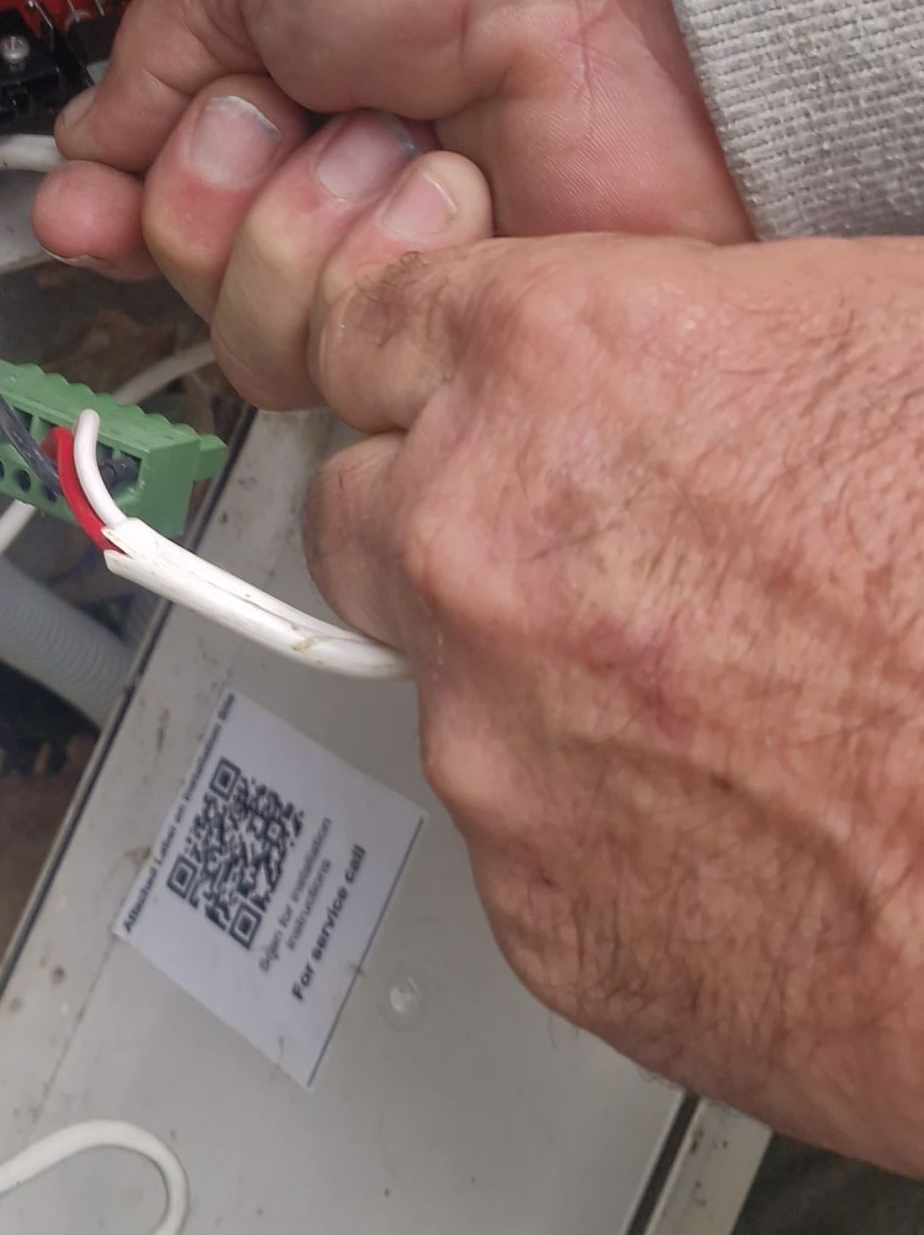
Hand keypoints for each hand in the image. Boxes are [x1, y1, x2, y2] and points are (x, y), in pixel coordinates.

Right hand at [34, 0, 748, 404]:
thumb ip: (150, 60)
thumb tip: (86, 154)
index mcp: (280, 93)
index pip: (154, 200)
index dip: (113, 213)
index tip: (86, 210)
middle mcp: (334, 187)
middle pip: (188, 275)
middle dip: (211, 190)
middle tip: (286, 111)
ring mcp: (405, 261)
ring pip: (257, 332)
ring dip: (303, 221)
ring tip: (393, 139)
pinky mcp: (473, 324)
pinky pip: (360, 358)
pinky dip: (389, 260)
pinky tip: (450, 190)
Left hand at [303, 213, 923, 1170]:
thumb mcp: (887, 327)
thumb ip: (716, 314)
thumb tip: (692, 315)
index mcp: (558, 371)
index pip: (370, 327)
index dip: (436, 362)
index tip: (473, 389)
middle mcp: (482, 552)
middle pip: (363, 509)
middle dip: (448, 516)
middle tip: (596, 542)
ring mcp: (496, 749)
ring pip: (443, 687)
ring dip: (541, 683)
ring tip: (735, 697)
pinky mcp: (542, 920)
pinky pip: (527, 845)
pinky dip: (607, 830)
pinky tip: (748, 809)